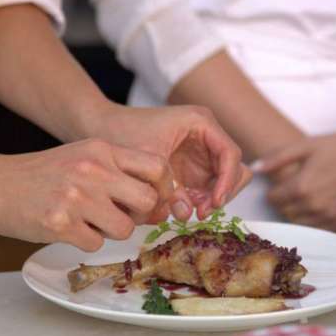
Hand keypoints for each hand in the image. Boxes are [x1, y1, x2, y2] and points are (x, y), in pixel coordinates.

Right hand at [0, 139, 172, 251]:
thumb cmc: (41, 174)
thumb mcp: (83, 156)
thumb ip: (116, 170)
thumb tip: (155, 200)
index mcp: (102, 149)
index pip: (157, 166)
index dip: (164, 189)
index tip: (155, 201)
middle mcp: (93, 170)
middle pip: (148, 201)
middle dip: (140, 215)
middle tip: (122, 216)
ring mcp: (77, 197)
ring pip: (124, 229)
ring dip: (111, 232)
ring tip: (88, 221)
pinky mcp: (60, 223)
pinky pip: (95, 244)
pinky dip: (85, 242)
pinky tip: (67, 228)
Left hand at [92, 104, 250, 220]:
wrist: (101, 128)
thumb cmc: (122, 134)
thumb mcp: (147, 160)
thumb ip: (169, 187)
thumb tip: (187, 213)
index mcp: (200, 122)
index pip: (230, 153)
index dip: (227, 181)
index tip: (215, 203)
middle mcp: (206, 136)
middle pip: (234, 168)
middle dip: (222, 192)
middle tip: (201, 212)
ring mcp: (201, 152)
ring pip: (224, 181)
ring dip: (211, 199)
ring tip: (189, 211)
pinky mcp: (192, 167)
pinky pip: (207, 187)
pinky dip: (200, 200)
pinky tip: (181, 207)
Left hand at [259, 132, 335, 230]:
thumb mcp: (307, 145)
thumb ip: (278, 158)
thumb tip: (254, 168)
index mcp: (301, 187)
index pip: (274, 198)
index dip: (274, 190)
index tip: (280, 184)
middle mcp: (314, 206)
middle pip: (285, 212)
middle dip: (284, 202)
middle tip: (292, 191)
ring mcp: (329, 217)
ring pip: (300, 222)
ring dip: (298, 212)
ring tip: (306, 197)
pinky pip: (319, 228)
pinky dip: (315, 219)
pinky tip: (320, 205)